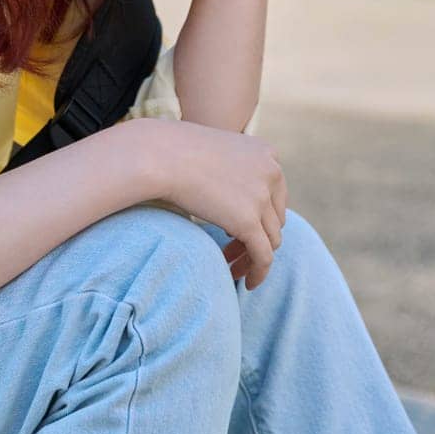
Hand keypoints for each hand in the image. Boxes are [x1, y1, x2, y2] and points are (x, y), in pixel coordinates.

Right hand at [130, 117, 288, 289]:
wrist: (159, 154)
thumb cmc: (173, 151)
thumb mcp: (214, 153)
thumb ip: (231, 171)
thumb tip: (232, 199)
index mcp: (266, 153)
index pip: (275, 194)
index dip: (259, 215)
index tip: (237, 227)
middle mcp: (271, 172)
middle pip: (274, 218)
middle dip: (257, 236)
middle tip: (231, 248)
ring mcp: (262, 197)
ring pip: (271, 240)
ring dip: (253, 256)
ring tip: (232, 265)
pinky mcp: (248, 221)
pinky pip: (263, 257)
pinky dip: (258, 272)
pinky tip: (245, 282)